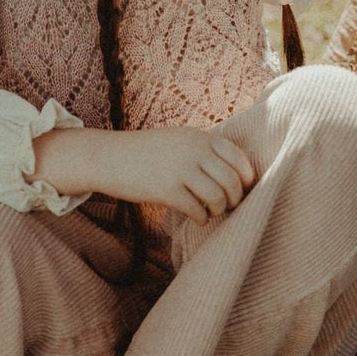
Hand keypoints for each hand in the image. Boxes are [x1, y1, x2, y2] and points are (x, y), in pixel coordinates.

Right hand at [31, 124, 257, 220]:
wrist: (110, 157)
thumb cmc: (147, 152)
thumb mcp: (179, 140)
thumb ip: (205, 150)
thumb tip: (236, 173)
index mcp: (200, 138)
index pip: (238, 158)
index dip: (246, 178)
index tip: (243, 189)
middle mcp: (194, 151)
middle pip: (232, 181)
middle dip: (235, 199)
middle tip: (229, 206)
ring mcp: (181, 170)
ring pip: (218, 197)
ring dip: (219, 210)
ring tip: (211, 212)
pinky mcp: (166, 190)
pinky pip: (197, 210)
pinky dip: (202, 218)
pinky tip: (196, 218)